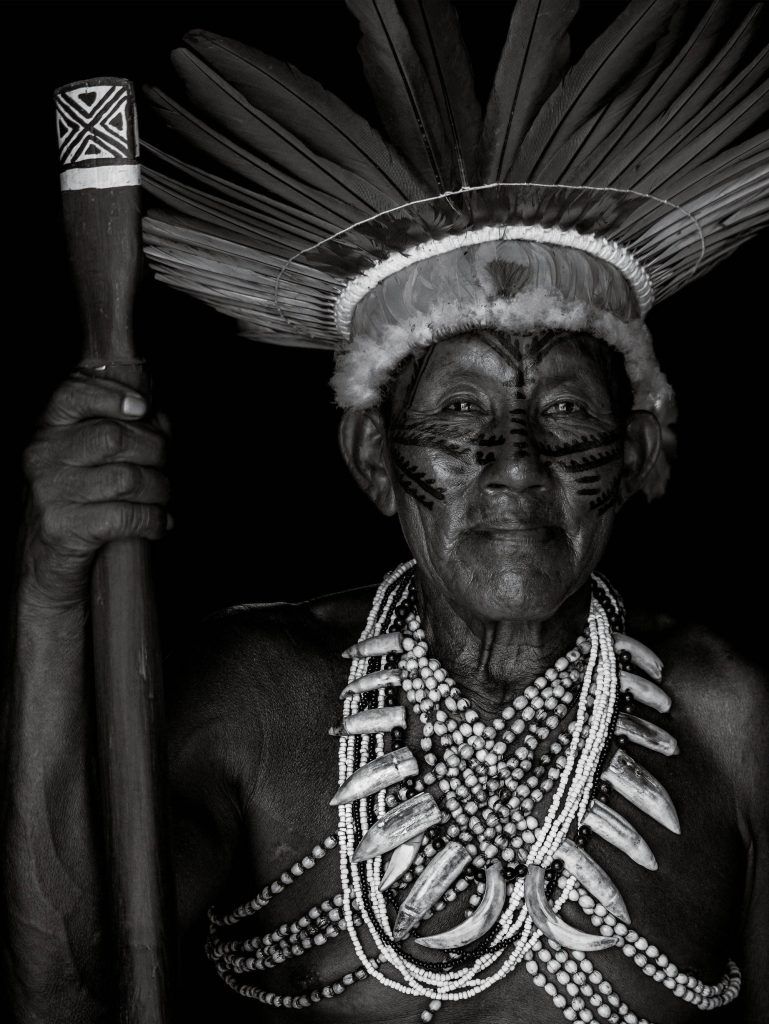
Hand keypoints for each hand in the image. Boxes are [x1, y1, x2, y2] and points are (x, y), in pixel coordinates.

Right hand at [22, 372, 170, 606]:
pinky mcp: (65, 528)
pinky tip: (160, 523)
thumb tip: (160, 418)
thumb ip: (121, 429)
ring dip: (160, 489)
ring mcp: (51, 492)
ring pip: (128, 478)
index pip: (73, 393)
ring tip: (163, 498)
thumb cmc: (80, 503)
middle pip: (114, 437)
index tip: (142, 407)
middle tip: (163, 466)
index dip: (112, 396)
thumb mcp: (88, 460)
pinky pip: (126, 516)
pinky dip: (154, 520)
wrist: (46, 565)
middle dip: (155, 450)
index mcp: (49, 430)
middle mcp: (44, 456)